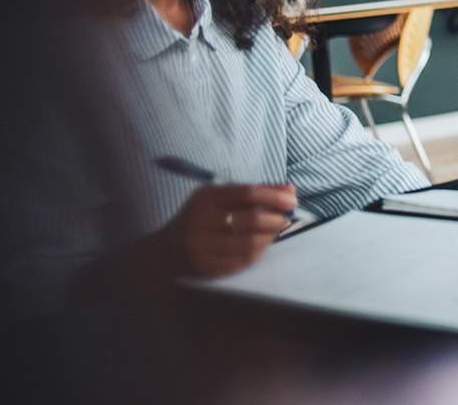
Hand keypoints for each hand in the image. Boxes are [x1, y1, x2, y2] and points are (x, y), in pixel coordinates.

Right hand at [163, 183, 296, 277]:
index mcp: (206, 198)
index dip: (275, 196)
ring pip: (251, 243)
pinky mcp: (207, 267)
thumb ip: (255, 192)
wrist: (164, 251)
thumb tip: (290, 190)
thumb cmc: (200, 219)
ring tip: (273, 231)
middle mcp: (201, 221)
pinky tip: (259, 245)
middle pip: (252, 219)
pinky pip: (244, 260)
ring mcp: (202, 247)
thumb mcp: (220, 198)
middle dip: (277, 218)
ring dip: (270, 237)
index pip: (248, 194)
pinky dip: (259, 251)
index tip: (292, 200)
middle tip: (286, 218)